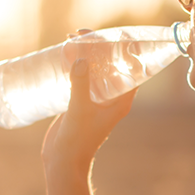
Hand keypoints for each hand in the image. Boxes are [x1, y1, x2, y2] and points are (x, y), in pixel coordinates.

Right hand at [41, 29, 137, 173]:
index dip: (126, 48)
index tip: (114, 32)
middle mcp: (113, 98)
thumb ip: (80, 85)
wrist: (63, 161)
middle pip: (112, 64)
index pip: (132, 68)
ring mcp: (97, 99)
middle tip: (82, 32)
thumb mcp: (79, 110)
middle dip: (100, 46)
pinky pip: (82, 78)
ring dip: (86, 53)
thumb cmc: (77, 140)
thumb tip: (81, 59)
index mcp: (122, 100)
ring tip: (70, 39)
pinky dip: (75, 65)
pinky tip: (63, 55)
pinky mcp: (81, 102)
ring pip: (95, 69)